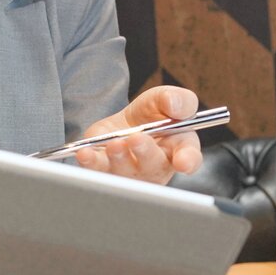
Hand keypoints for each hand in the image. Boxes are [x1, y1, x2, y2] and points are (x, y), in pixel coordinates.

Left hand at [73, 86, 202, 182]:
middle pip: (154, 166)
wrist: (124, 123)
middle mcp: (156, 167)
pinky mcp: (105, 172)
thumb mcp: (164, 99)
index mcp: (179, 150)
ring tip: (115, 143)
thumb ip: (177, 100)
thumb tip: (174, 106)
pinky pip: (97, 172)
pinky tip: (85, 153)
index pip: (189, 159)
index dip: (187, 161)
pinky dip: (91, 162)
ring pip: (125, 172)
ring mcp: (130, 175)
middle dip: (145, 153)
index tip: (183, 161)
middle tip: (137, 139)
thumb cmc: (152, 115)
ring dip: (119, 158)